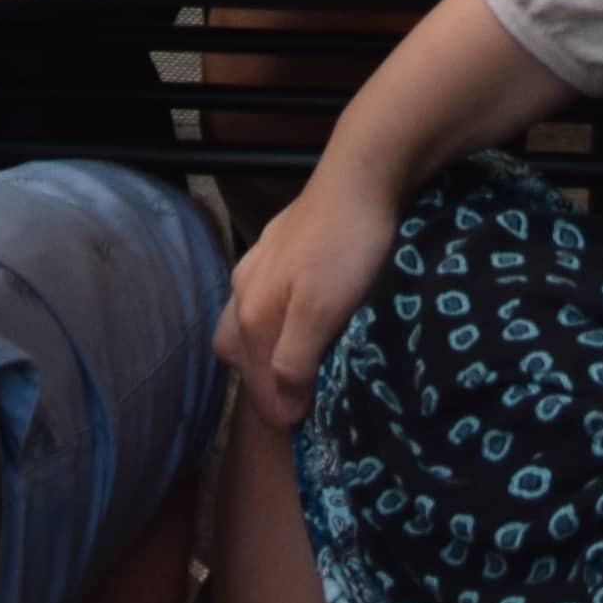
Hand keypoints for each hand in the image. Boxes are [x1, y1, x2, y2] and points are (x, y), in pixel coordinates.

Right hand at [221, 177, 401, 428]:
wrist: (363, 173)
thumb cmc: (346, 246)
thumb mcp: (321, 311)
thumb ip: (293, 360)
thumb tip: (280, 411)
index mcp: (249, 310)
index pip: (254, 380)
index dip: (279, 410)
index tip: (307, 429)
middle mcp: (243, 287)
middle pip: (238, 352)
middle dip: (262, 380)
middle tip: (300, 397)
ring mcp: (260, 261)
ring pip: (248, 320)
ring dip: (268, 348)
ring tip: (303, 361)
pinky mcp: (281, 244)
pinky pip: (267, 295)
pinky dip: (280, 317)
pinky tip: (307, 314)